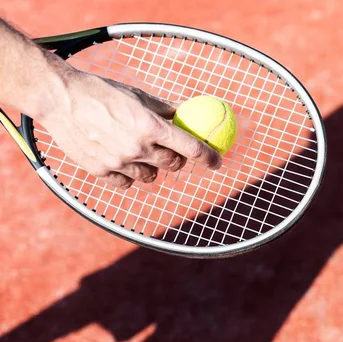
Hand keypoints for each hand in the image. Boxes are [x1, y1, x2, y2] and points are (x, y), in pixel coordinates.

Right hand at [37, 70, 221, 188]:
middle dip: (177, 160)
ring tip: (140, 151)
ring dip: (152, 167)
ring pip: (150, 176)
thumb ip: (167, 109)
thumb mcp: (139, 95)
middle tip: (173, 152)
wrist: (59, 98)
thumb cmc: (103, 92)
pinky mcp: (100, 171)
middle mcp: (137, 147)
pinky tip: (123, 160)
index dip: (208, 157)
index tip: (217, 162)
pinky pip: (126, 182)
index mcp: (150, 126)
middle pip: (172, 165)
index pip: (190, 148)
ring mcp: (118, 162)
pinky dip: (129, 175)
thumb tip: (191, 112)